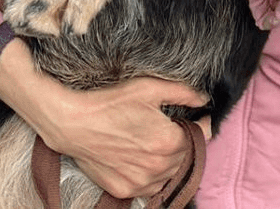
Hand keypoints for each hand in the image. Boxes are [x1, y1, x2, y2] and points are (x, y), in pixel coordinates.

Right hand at [0, 38, 210, 199]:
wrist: (75, 124)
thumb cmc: (110, 103)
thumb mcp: (148, 88)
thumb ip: (183, 92)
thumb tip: (204, 98)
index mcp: (169, 142)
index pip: (201, 136)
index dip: (201, 123)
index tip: (197, 116)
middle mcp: (159, 167)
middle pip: (186, 156)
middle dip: (183, 140)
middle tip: (170, 125)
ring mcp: (142, 182)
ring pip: (170, 174)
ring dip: (169, 160)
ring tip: (154, 140)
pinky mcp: (126, 190)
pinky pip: (150, 187)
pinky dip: (152, 174)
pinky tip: (142, 157)